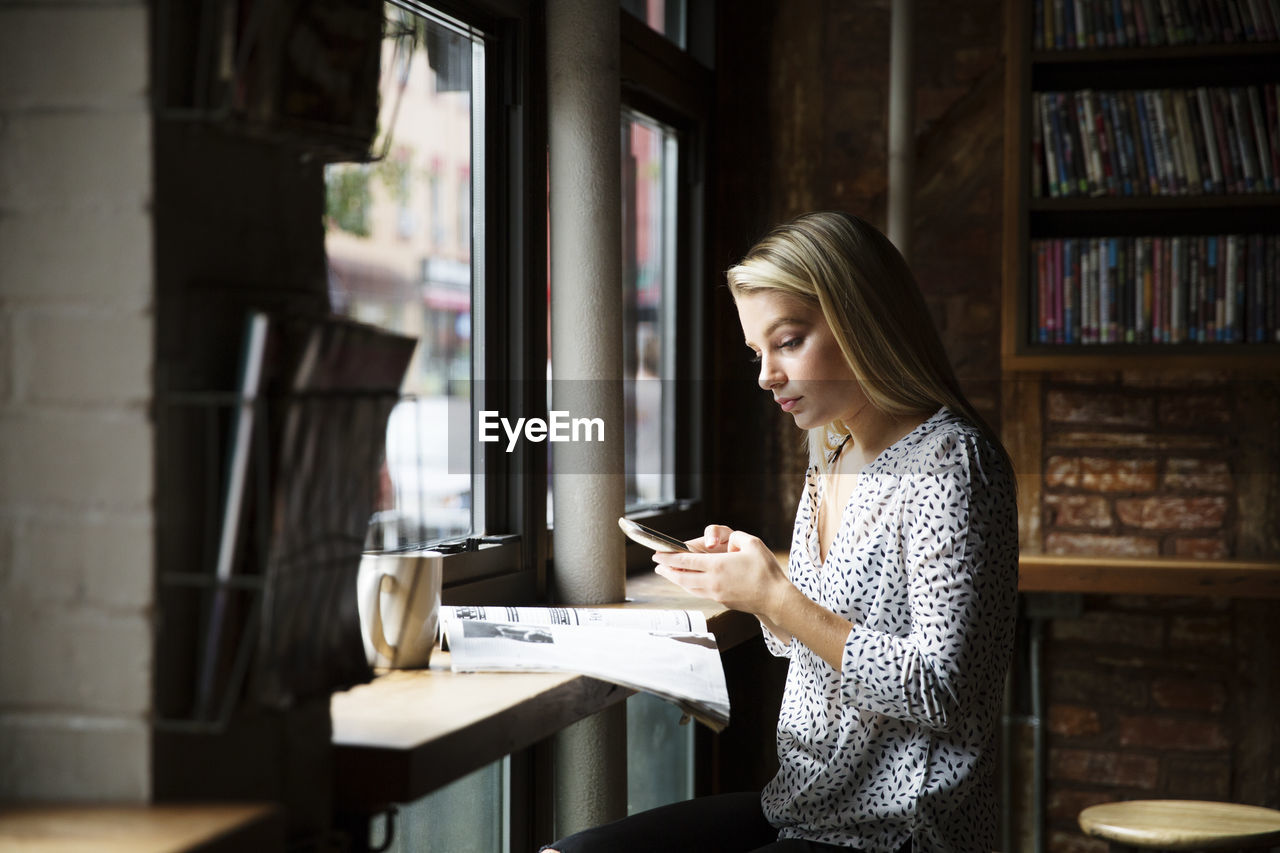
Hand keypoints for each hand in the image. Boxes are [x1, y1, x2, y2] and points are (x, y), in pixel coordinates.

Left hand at [653, 528, 789, 622]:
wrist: (776, 599)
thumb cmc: (766, 570)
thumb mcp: (751, 543)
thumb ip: (734, 537)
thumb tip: (724, 541)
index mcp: (717, 565)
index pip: (685, 561)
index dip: (669, 557)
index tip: (658, 554)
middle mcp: (712, 581)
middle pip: (681, 576)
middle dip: (667, 569)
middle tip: (657, 564)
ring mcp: (716, 593)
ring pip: (688, 587)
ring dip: (675, 579)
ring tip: (667, 574)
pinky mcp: (722, 601)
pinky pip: (698, 592)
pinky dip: (688, 586)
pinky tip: (688, 583)